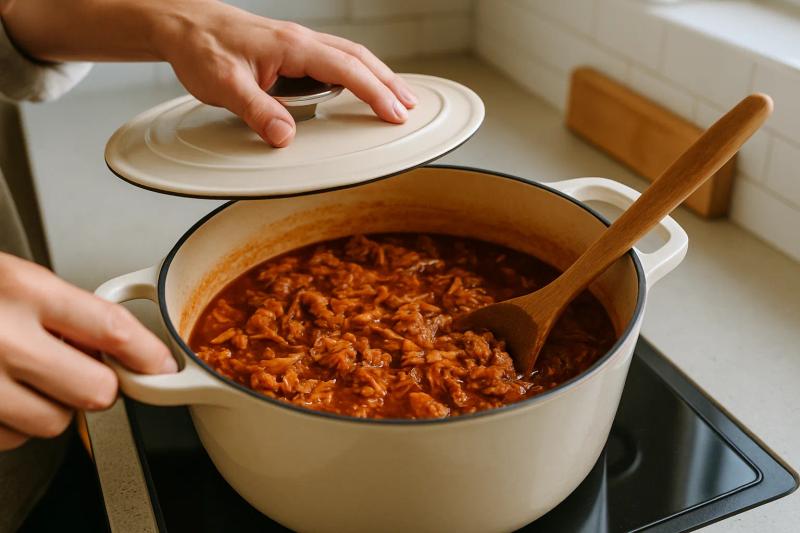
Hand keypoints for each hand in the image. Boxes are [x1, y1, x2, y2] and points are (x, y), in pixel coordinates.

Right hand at [0, 253, 174, 450]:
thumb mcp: (11, 278)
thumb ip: (63, 311)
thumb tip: (119, 346)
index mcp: (21, 290)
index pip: (111, 328)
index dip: (148, 354)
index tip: (164, 367)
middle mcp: (0, 338)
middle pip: (96, 392)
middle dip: (95, 385)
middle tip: (78, 370)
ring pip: (54, 423)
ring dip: (49, 406)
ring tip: (19, 374)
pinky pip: (9, 440)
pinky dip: (9, 422)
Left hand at [155, 3, 417, 146]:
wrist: (183, 24)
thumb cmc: (201, 48)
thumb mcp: (224, 85)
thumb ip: (256, 111)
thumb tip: (285, 137)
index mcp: (292, 47)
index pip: (346, 70)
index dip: (375, 93)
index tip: (396, 113)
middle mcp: (300, 40)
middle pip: (359, 58)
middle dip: (388, 83)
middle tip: (410, 107)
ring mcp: (297, 43)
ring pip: (349, 56)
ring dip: (376, 76)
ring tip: (394, 97)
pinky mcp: (290, 49)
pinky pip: (333, 58)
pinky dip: (355, 73)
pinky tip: (357, 86)